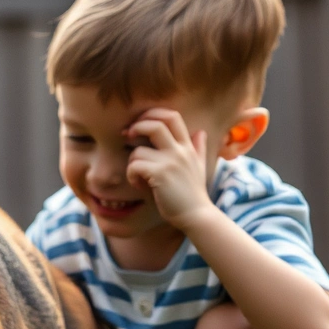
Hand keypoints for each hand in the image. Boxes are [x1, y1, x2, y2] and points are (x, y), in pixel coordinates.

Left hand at [125, 108, 218, 229]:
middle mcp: (179, 151)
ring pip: (138, 150)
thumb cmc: (193, 192)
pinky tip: (139, 185)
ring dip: (132, 162)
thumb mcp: (200, 166)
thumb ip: (199, 148)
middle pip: (155, 124)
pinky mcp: (160, 175)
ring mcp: (170, 162)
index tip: (140, 123)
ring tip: (138, 175)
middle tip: (127, 136)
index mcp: (187, 146)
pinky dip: (131, 175)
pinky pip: (135, 166)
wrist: (196, 215)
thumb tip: (201, 133)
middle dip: (136, 126)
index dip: (153, 114)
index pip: (172, 116)